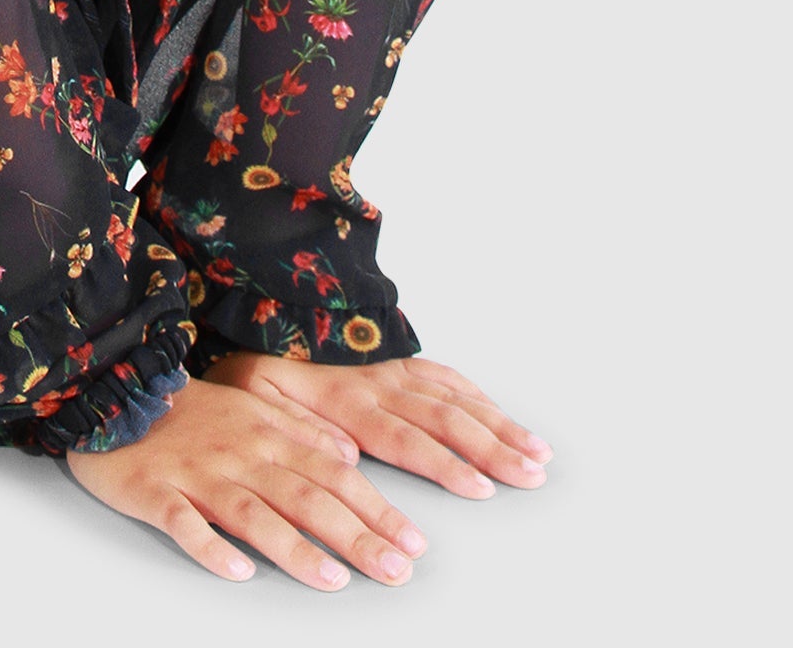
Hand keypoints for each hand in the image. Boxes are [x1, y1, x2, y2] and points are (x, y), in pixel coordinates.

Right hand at [64, 370, 426, 590]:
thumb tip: (349, 454)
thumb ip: (300, 429)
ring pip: (254, 514)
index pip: (334, 474)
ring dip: (296, 549)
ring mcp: (198, 475)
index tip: (414, 541)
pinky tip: (236, 570)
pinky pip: (185, 524)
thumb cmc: (191, 410)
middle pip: (305, 497)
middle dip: (355, 536)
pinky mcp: (155, 493)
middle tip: (397, 571)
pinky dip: (210, 547)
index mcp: (267, 434)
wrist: (116, 390)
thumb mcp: (252, 407)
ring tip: (334, 580)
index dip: (376, 508)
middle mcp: (241, 454)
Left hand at [202, 350, 553, 497]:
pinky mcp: (394, 357)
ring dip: (498, 425)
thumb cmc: (256, 362)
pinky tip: (498, 414)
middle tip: (533, 475)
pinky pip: (443, 374)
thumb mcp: (257, 398)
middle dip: (494, 450)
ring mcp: (391, 367)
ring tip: (536, 450)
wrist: (257, 306)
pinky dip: (476, 395)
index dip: (446, 464)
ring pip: (455, 397)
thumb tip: (348, 457)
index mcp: (347, 401)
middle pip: (447, 420)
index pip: (407, 440)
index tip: (481, 487)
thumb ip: (299, 429)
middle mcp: (379, 383)